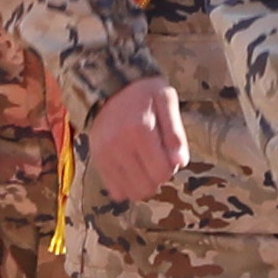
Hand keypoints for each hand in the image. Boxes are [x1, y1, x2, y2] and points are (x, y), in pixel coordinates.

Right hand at [89, 75, 189, 208]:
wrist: (108, 85)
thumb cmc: (143, 92)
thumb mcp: (166, 100)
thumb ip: (175, 133)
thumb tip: (180, 163)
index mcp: (140, 129)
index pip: (162, 172)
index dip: (171, 168)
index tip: (169, 155)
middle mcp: (119, 145)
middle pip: (146, 186)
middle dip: (158, 178)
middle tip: (157, 160)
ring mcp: (105, 154)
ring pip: (131, 192)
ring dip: (143, 185)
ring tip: (145, 165)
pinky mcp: (97, 160)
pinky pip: (115, 190)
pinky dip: (127, 186)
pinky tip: (132, 171)